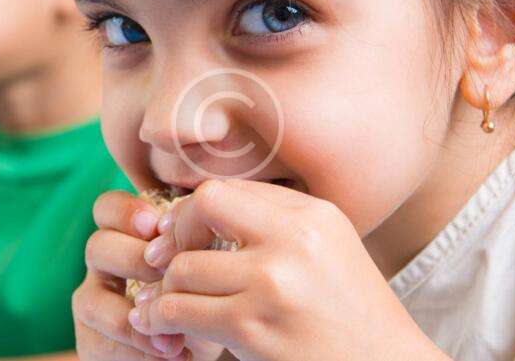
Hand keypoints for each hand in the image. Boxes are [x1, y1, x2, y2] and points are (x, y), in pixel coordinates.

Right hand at [73, 191, 225, 360]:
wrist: (199, 343)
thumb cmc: (207, 293)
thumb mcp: (208, 261)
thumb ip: (200, 240)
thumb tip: (209, 226)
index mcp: (127, 235)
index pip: (108, 208)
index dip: (124, 211)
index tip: (155, 225)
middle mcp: (105, 264)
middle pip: (97, 246)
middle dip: (133, 259)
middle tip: (167, 275)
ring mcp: (95, 302)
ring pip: (90, 300)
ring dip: (131, 318)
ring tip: (174, 334)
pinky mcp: (92, 340)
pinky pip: (99, 342)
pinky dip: (138, 351)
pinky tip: (172, 355)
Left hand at [129, 180, 444, 360]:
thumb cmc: (352, 313)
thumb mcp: (328, 248)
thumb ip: (277, 222)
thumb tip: (202, 208)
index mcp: (312, 215)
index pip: (229, 187)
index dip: (194, 209)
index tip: (183, 235)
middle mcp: (294, 239)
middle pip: (204, 205)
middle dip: (177, 233)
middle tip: (167, 261)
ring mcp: (272, 282)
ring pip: (183, 265)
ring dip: (168, 287)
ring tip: (168, 303)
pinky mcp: (253, 327)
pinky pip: (180, 310)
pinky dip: (162, 317)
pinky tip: (163, 326)